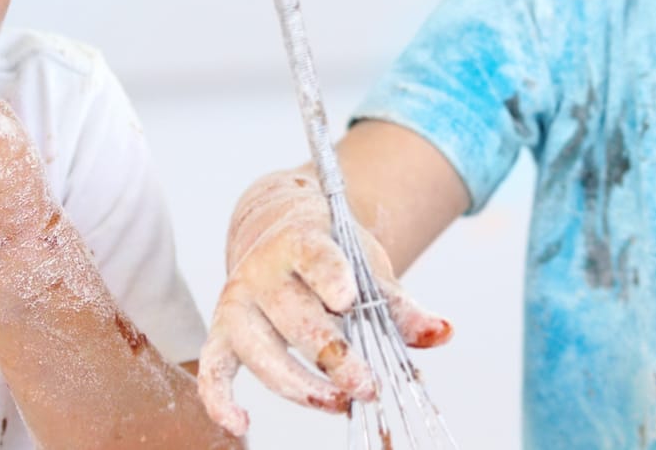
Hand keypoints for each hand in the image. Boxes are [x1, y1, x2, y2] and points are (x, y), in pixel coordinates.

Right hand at [196, 166, 452, 435]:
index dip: (329, 277)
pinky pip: (213, 369)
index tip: (348, 300)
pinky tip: (241, 424)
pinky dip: (220, 399)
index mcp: (299, 242)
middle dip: (334, 357)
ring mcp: (237, 304)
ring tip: (340, 403)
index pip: (314, 258)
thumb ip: (399, 305)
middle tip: (368, 386)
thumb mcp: (366, 268)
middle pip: (295, 319)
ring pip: (261, 352)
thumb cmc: (331, 256)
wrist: (280, 231)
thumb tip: (442, 333)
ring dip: (301, 386)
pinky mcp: (223, 334)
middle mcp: (261, 272)